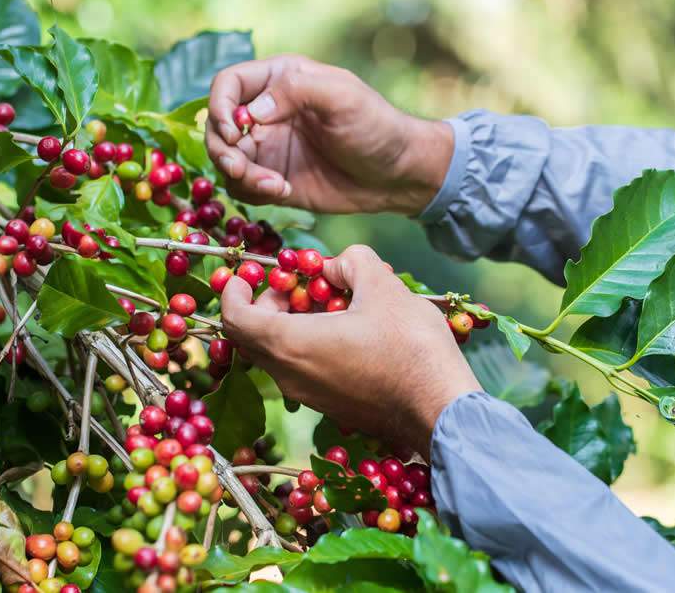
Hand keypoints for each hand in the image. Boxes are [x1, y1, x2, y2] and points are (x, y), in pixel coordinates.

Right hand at [206, 55, 453, 214]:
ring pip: (226, 160)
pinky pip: (243, 187)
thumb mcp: (342, 97)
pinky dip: (253, 192)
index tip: (236, 131)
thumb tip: (251, 111)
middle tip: (240, 167)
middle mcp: (266, 113)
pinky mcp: (272, 179)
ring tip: (275, 186)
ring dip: (240, 175)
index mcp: (279, 80)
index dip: (220, 106)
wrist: (396, 174)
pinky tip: (283, 192)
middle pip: (217, 127)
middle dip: (223, 150)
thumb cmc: (375, 126)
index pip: (227, 84)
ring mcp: (268, 148)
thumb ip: (296, 91)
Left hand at [220, 245, 481, 456]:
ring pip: (278, 354)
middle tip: (298, 286)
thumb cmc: (409, 347)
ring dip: (290, 324)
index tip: (248, 275)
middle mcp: (289, 375)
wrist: (442, 412)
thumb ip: (351, 262)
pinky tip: (347, 330)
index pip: (234, 318)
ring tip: (330, 304)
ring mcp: (308, 396)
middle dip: (266, 304)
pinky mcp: (329, 407)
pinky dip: (307, 346)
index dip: (233, 291)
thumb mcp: (383, 285)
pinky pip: (301, 371)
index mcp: (290, 344)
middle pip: (252, 336)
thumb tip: (334, 266)